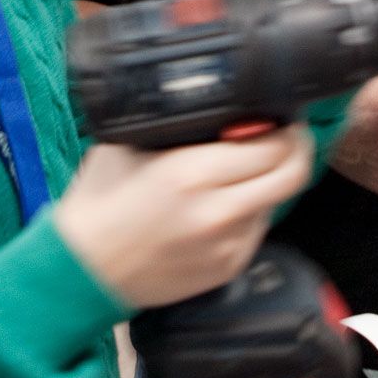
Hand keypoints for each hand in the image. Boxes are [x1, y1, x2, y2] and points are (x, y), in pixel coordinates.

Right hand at [55, 126, 313, 307]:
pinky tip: (224, 201)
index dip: (286, 128)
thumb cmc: (100, 201)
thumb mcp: (128, 143)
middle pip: (293, 175)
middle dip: (296, 149)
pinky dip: (251, 210)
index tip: (280, 117)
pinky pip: (258, 229)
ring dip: (270, 180)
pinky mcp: (227, 268)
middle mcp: (218, 212)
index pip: (274, 147)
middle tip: (286, 135)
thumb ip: (177, 125)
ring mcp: (227, 245)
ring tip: (245, 168)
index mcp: (193, 173)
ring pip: (278, 202)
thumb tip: (220, 108)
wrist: (81, 270)